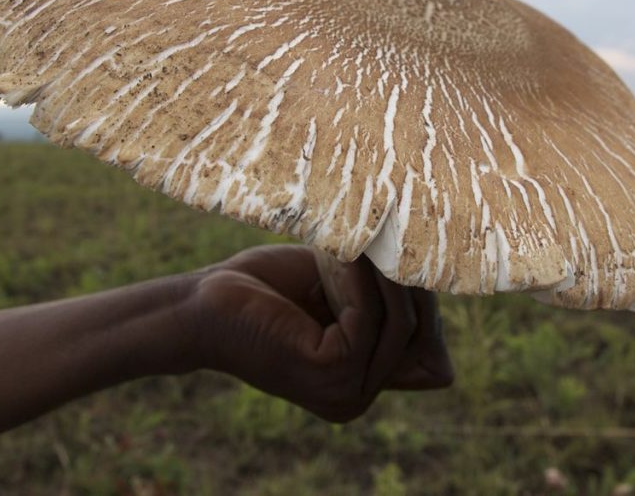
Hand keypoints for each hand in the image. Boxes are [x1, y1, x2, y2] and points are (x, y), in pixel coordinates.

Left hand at [187, 245, 453, 421]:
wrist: (201, 304)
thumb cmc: (263, 291)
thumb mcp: (336, 294)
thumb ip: (380, 302)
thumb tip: (433, 283)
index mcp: (359, 386)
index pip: (431, 357)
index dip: (428, 307)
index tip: (410, 259)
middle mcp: (356, 399)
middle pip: (419, 338)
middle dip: (412, 284)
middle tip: (393, 236)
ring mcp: (345, 392)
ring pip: (399, 325)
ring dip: (386, 274)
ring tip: (366, 236)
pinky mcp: (329, 370)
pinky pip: (368, 318)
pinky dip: (360, 279)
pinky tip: (344, 251)